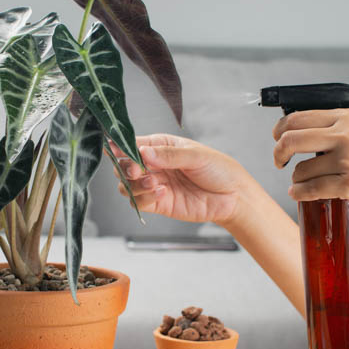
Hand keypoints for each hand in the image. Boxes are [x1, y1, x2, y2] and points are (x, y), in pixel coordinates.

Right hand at [110, 134, 250, 224]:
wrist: (233, 196)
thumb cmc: (219, 170)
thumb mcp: (196, 155)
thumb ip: (169, 155)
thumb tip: (144, 153)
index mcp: (161, 146)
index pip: (134, 144)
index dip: (122, 147)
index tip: (115, 148)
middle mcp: (154, 165)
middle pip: (124, 166)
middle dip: (126, 168)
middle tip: (136, 170)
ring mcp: (155, 185)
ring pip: (128, 185)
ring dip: (135, 185)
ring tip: (154, 182)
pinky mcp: (159, 203)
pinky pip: (140, 202)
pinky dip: (145, 198)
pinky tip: (162, 192)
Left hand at [272, 108, 348, 225]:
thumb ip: (336, 130)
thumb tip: (296, 132)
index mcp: (348, 118)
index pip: (297, 118)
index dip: (279, 131)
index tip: (277, 141)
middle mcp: (348, 135)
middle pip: (291, 140)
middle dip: (278, 153)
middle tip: (279, 162)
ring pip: (300, 170)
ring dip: (296, 180)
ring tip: (304, 185)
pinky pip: (311, 189)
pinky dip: (300, 194)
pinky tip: (299, 195)